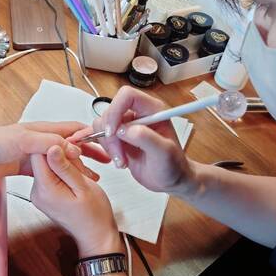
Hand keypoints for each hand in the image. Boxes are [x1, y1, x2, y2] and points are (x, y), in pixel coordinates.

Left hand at [0, 121, 110, 179]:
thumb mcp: (25, 140)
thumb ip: (50, 144)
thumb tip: (73, 148)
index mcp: (44, 130)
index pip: (74, 129)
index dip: (91, 136)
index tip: (106, 145)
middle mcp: (41, 140)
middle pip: (72, 144)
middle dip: (90, 151)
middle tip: (106, 161)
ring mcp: (34, 154)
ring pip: (63, 159)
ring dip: (79, 165)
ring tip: (94, 175)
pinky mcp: (26, 167)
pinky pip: (51, 171)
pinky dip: (63, 175)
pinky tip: (69, 183)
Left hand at [30, 146, 120, 256]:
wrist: (96, 235)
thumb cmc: (94, 215)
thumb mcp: (83, 187)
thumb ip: (65, 167)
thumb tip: (51, 148)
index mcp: (45, 189)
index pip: (39, 154)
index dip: (57, 146)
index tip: (74, 151)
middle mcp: (37, 192)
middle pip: (43, 159)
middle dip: (64, 157)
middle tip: (81, 169)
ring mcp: (40, 194)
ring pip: (49, 165)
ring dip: (66, 166)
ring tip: (81, 177)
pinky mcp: (45, 194)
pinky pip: (52, 175)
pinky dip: (65, 173)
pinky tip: (77, 181)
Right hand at [71, 86, 192, 194]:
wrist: (170, 179)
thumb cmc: (173, 165)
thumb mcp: (165, 153)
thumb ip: (146, 138)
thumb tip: (125, 129)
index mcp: (152, 110)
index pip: (127, 95)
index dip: (116, 110)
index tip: (113, 132)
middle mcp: (138, 115)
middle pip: (111, 112)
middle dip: (111, 135)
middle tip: (120, 155)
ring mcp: (127, 126)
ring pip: (103, 125)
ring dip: (109, 145)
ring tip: (123, 160)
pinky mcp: (119, 138)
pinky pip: (102, 136)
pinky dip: (107, 150)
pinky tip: (120, 160)